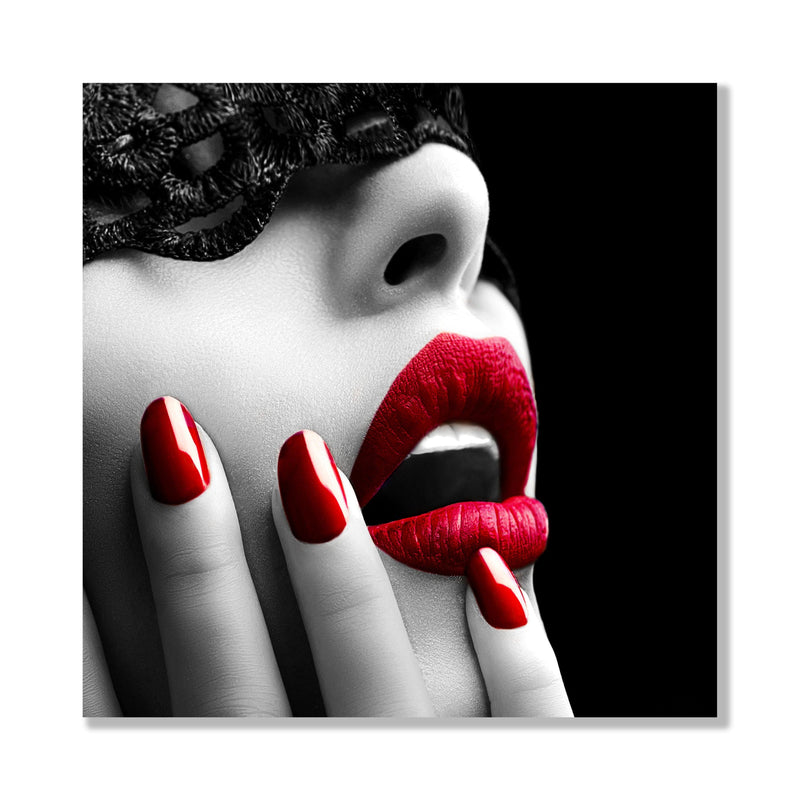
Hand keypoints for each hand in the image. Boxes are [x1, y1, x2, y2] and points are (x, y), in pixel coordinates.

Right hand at [83, 396, 571, 716]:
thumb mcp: (231, 783)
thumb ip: (184, 730)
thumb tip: (99, 676)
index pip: (131, 722)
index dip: (90, 623)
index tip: (69, 512)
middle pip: (234, 690)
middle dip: (192, 564)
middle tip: (167, 432)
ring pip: (380, 694)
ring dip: (338, 578)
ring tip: (305, 456)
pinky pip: (534, 738)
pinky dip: (519, 663)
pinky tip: (490, 576)